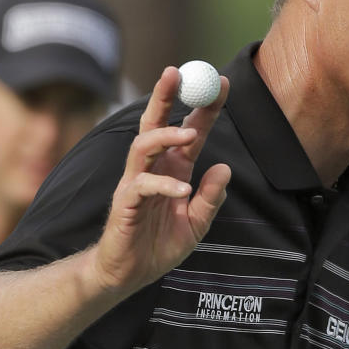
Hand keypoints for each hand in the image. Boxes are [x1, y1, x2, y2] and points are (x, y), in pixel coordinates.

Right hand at [92, 66, 230, 294]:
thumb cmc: (158, 247)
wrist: (129, 275)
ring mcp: (135, 184)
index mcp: (172, 170)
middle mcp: (152, 170)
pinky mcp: (124, 203)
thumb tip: (224, 168)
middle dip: (165, 96)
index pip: (188, 131)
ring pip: (143, 146)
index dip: (204, 107)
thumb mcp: (196, 225)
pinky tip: (183, 191)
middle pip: (155, 123)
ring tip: (189, 135)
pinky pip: (142, 186)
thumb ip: (210, 198)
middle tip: (178, 72)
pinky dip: (164, 186)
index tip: (223, 83)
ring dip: (166, 136)